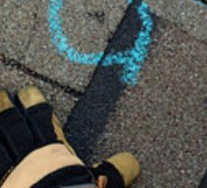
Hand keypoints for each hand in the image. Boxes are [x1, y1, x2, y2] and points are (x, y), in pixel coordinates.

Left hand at [0, 86, 138, 187]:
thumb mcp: (101, 184)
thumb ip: (113, 172)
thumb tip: (131, 161)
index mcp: (53, 152)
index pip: (43, 122)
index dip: (35, 106)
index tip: (29, 92)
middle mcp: (26, 156)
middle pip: (13, 126)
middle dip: (6, 108)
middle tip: (1, 91)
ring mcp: (7, 170)